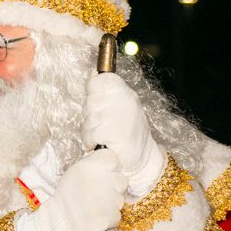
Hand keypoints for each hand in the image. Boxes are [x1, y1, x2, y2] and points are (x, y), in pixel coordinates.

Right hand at [25, 149, 126, 230]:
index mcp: (91, 165)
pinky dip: (108, 217)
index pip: (113, 158)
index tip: (104, 173)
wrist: (59, 221)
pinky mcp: (112, 216)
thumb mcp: (74, 172)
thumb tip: (108, 165)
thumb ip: (93, 166)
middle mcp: (103, 179)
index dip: (111, 166)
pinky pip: (116, 214)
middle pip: (122, 179)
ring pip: (120, 198)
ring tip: (95, 205)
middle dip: (114, 186)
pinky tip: (96, 216)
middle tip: (100, 191)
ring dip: (112, 202)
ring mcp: (110, 199)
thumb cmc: (66, 195)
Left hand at [83, 71, 165, 196]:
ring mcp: (116, 117)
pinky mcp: (110, 133)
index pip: (99, 80)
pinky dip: (91, 141)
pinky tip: (101, 144)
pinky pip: (89, 133)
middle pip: (89, 100)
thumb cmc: (129, 131)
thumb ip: (106, 91)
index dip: (93, 88)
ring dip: (90, 130)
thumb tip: (92, 71)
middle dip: (91, 114)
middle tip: (103, 124)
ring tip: (104, 135)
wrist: (142, 159)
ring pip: (87, 118)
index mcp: (125, 93)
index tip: (97, 98)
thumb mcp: (121, 105)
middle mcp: (122, 102)